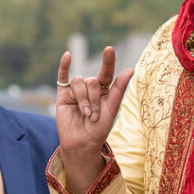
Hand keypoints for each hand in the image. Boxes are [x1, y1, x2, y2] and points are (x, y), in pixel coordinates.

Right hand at [55, 47, 133, 191]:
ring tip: (85, 114)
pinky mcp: (63, 94)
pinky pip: (63, 76)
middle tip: (94, 116)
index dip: (108, 61)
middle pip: (92, 81)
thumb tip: (130, 69)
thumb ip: (119, 89)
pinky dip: (64, 65)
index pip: (107, 72)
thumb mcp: (112, 109)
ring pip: (79, 82)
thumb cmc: (99, 129)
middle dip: (94, 99)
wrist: (82, 143)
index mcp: (104, 90)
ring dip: (83, 100)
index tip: (109, 50)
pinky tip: (67, 56)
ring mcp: (76, 90)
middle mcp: (90, 88)